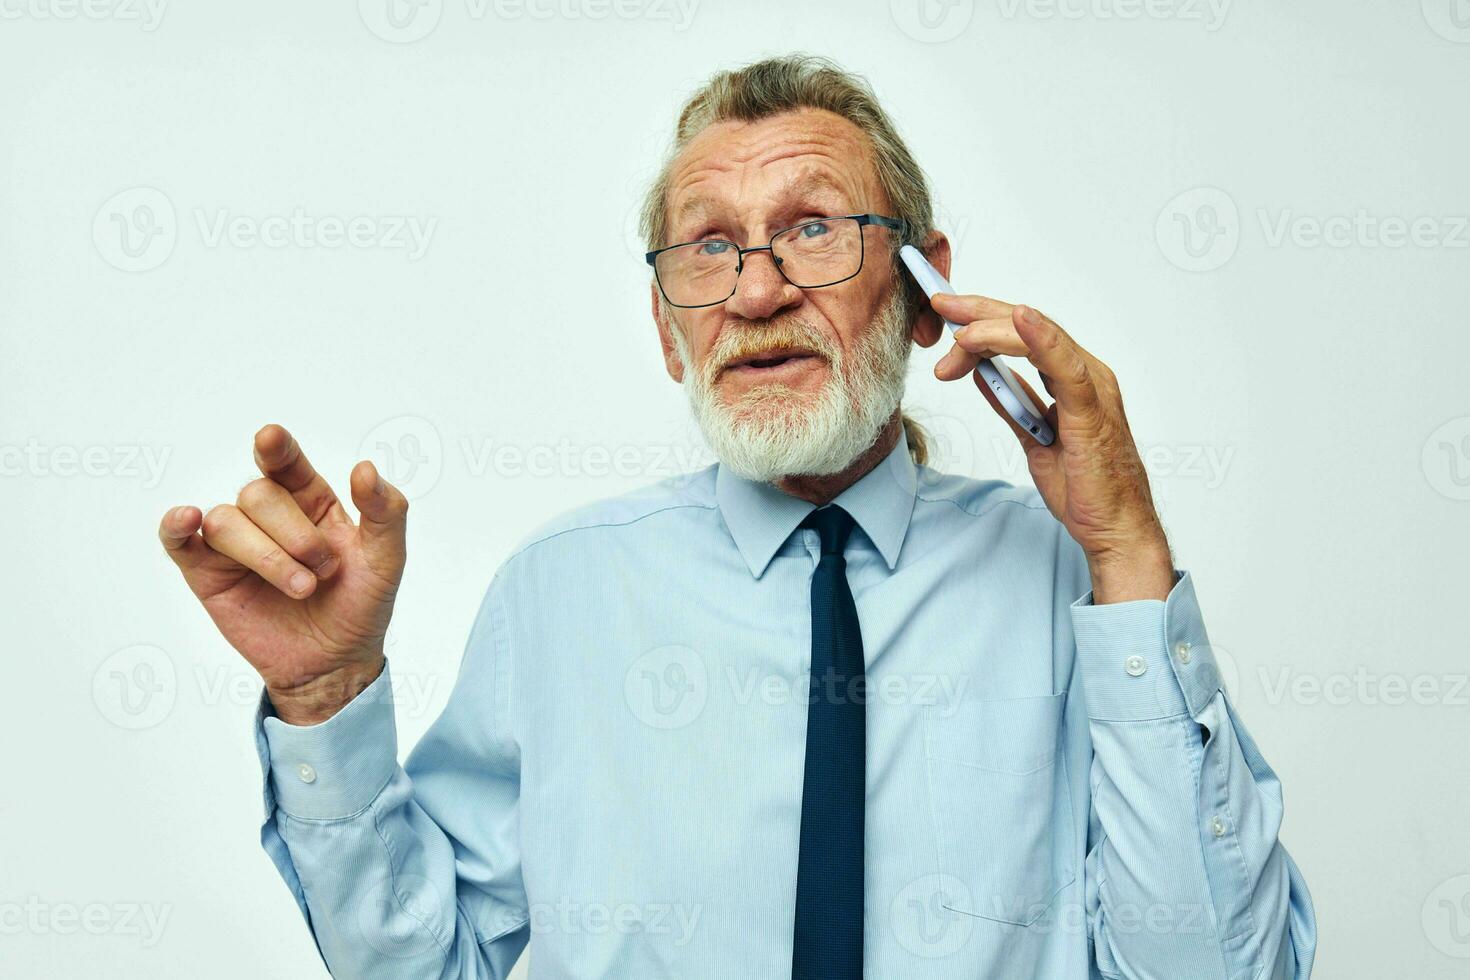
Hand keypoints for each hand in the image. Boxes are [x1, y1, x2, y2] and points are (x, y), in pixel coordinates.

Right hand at [159, 424, 408, 723]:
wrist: (335, 663)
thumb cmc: (360, 606)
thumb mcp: (387, 559)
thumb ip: (386, 511)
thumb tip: (364, 468)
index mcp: (311, 500)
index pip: (286, 463)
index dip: (276, 448)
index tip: (271, 438)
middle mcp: (269, 516)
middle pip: (258, 494)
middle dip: (294, 534)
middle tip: (323, 571)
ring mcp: (235, 543)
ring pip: (225, 520)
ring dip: (265, 555)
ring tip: (301, 588)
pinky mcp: (207, 573)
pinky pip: (178, 540)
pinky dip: (176, 526)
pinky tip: (186, 518)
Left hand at [931, 295, 1173, 602]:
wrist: (1114, 529)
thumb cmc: (1085, 487)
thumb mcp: (1032, 438)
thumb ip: (1011, 403)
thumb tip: (981, 375)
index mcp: (1072, 379)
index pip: (1022, 334)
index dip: (982, 318)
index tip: (945, 310)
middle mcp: (1086, 374)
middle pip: (1026, 327)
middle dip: (979, 312)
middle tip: (940, 302)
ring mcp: (1092, 388)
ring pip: (1040, 338)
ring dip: (994, 328)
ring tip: (958, 328)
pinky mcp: (1093, 410)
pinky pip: (1066, 367)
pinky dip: (1041, 340)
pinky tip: (1020, 321)